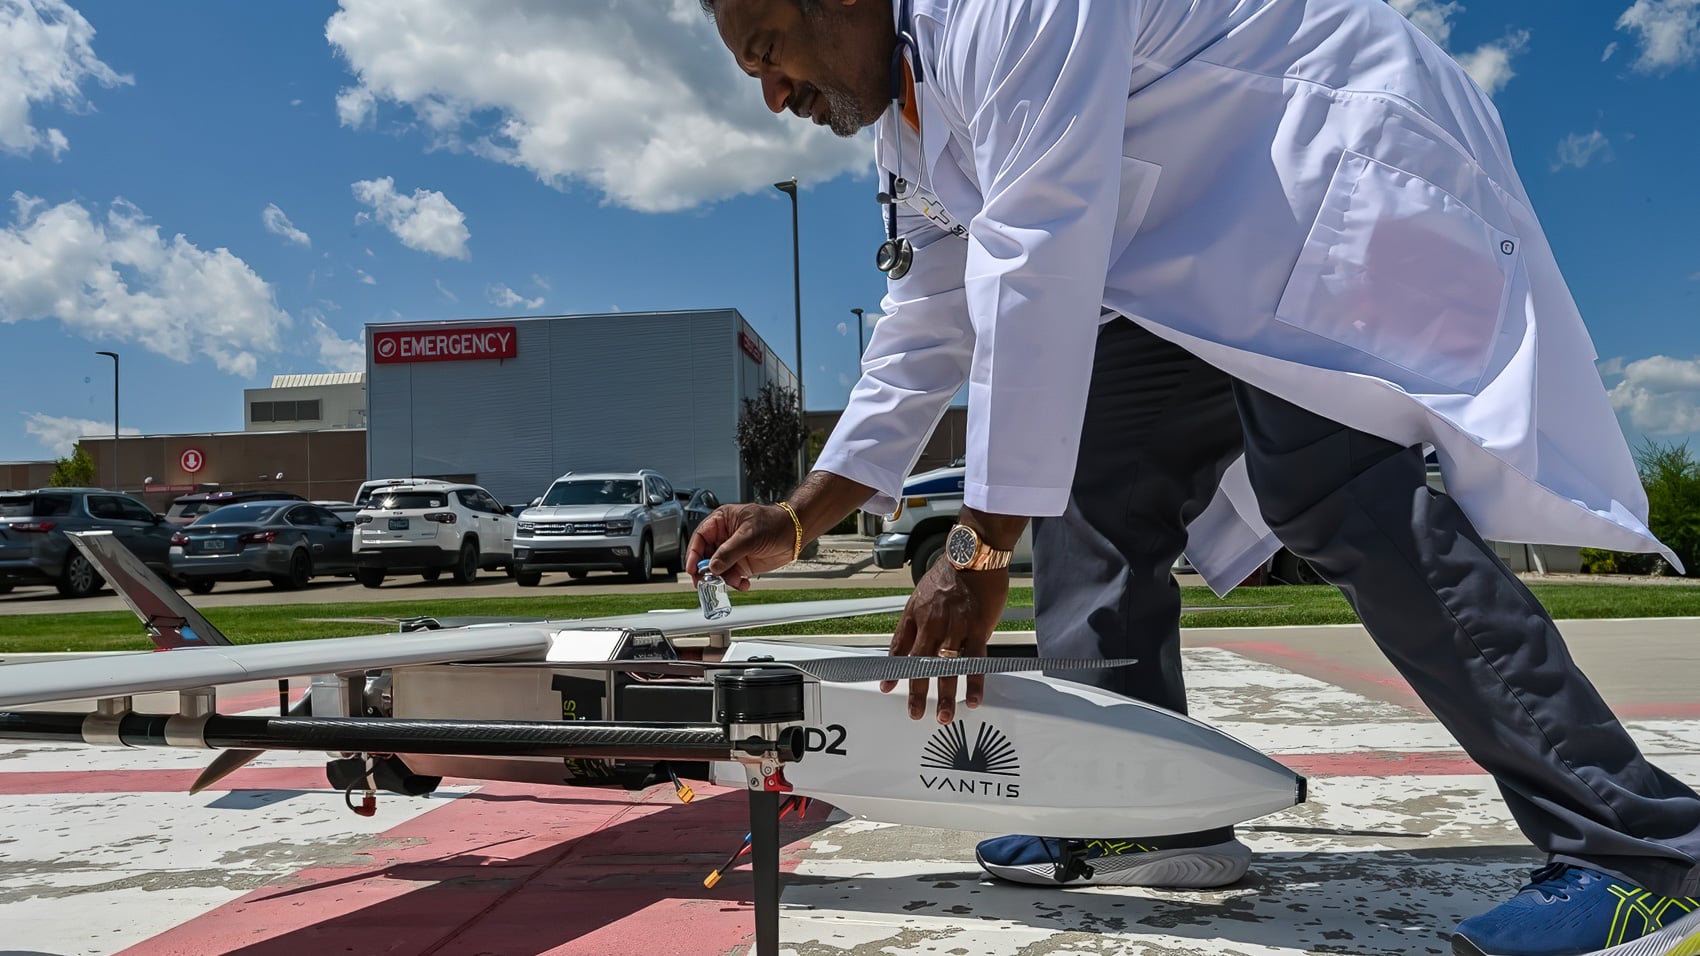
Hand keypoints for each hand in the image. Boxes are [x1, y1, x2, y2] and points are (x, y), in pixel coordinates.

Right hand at [687, 503, 798, 590]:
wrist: (795, 534)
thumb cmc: (775, 523)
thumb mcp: (750, 535)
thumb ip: (729, 551)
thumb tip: (713, 565)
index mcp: (722, 521)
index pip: (700, 537)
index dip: (693, 553)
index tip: (692, 568)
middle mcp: (724, 536)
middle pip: (705, 556)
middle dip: (706, 570)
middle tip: (706, 582)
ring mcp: (732, 551)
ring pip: (717, 569)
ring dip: (723, 579)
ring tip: (735, 581)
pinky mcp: (741, 563)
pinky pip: (730, 576)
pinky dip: (735, 582)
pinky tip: (743, 583)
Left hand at [882, 558, 1008, 723]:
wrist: (973, 556)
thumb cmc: (949, 575)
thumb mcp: (920, 596)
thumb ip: (913, 623)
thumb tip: (903, 647)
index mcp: (916, 615)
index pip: (900, 648)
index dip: (893, 670)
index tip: (888, 688)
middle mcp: (933, 624)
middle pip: (921, 664)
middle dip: (917, 692)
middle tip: (915, 713)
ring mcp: (955, 627)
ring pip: (947, 667)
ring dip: (945, 694)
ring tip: (943, 716)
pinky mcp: (977, 629)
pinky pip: (975, 660)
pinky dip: (973, 681)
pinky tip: (971, 698)